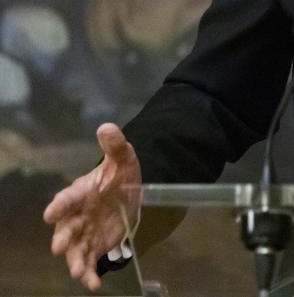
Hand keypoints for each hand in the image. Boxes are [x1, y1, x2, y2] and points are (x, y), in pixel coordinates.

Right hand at [43, 123, 141, 289]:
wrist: (129, 192)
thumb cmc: (119, 175)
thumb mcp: (123, 158)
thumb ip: (115, 145)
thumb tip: (107, 126)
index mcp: (80, 192)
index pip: (67, 198)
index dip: (59, 206)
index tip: (51, 214)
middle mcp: (77, 215)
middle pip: (66, 228)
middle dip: (63, 237)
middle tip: (60, 247)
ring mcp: (84, 233)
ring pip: (75, 249)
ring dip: (75, 260)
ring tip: (78, 271)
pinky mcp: (95, 246)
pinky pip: (89, 261)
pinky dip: (90, 273)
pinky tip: (94, 284)